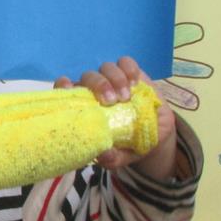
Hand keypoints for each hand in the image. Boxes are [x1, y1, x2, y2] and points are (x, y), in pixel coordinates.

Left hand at [54, 56, 176, 174]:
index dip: (63, 86)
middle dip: (98, 85)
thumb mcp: (121, 156)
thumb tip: (103, 155)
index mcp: (84, 106)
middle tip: (110, 101)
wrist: (157, 135)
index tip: (67, 87)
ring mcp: (113, 80)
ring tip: (125, 96)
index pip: (65, 90)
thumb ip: (111, 158)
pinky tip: (135, 83)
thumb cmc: (129, 144)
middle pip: (88, 77)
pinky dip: (129, 69)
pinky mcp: (132, 73)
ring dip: (114, 79)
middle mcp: (95, 90)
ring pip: (106, 68)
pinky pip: (126, 62)